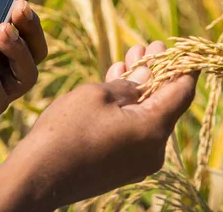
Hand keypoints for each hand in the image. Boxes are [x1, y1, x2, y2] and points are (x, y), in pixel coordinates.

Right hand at [0, 41, 197, 211]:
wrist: (37, 177)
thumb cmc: (66, 130)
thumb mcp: (97, 94)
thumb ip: (128, 85)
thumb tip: (144, 80)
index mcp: (153, 129)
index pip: (182, 91)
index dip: (185, 66)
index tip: (184, 49)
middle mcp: (153, 149)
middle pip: (164, 103)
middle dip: (155, 72)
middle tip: (148, 46)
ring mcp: (138, 162)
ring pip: (147, 116)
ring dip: (138, 88)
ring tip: (128, 59)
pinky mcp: (123, 167)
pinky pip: (134, 131)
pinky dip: (128, 108)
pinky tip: (116, 86)